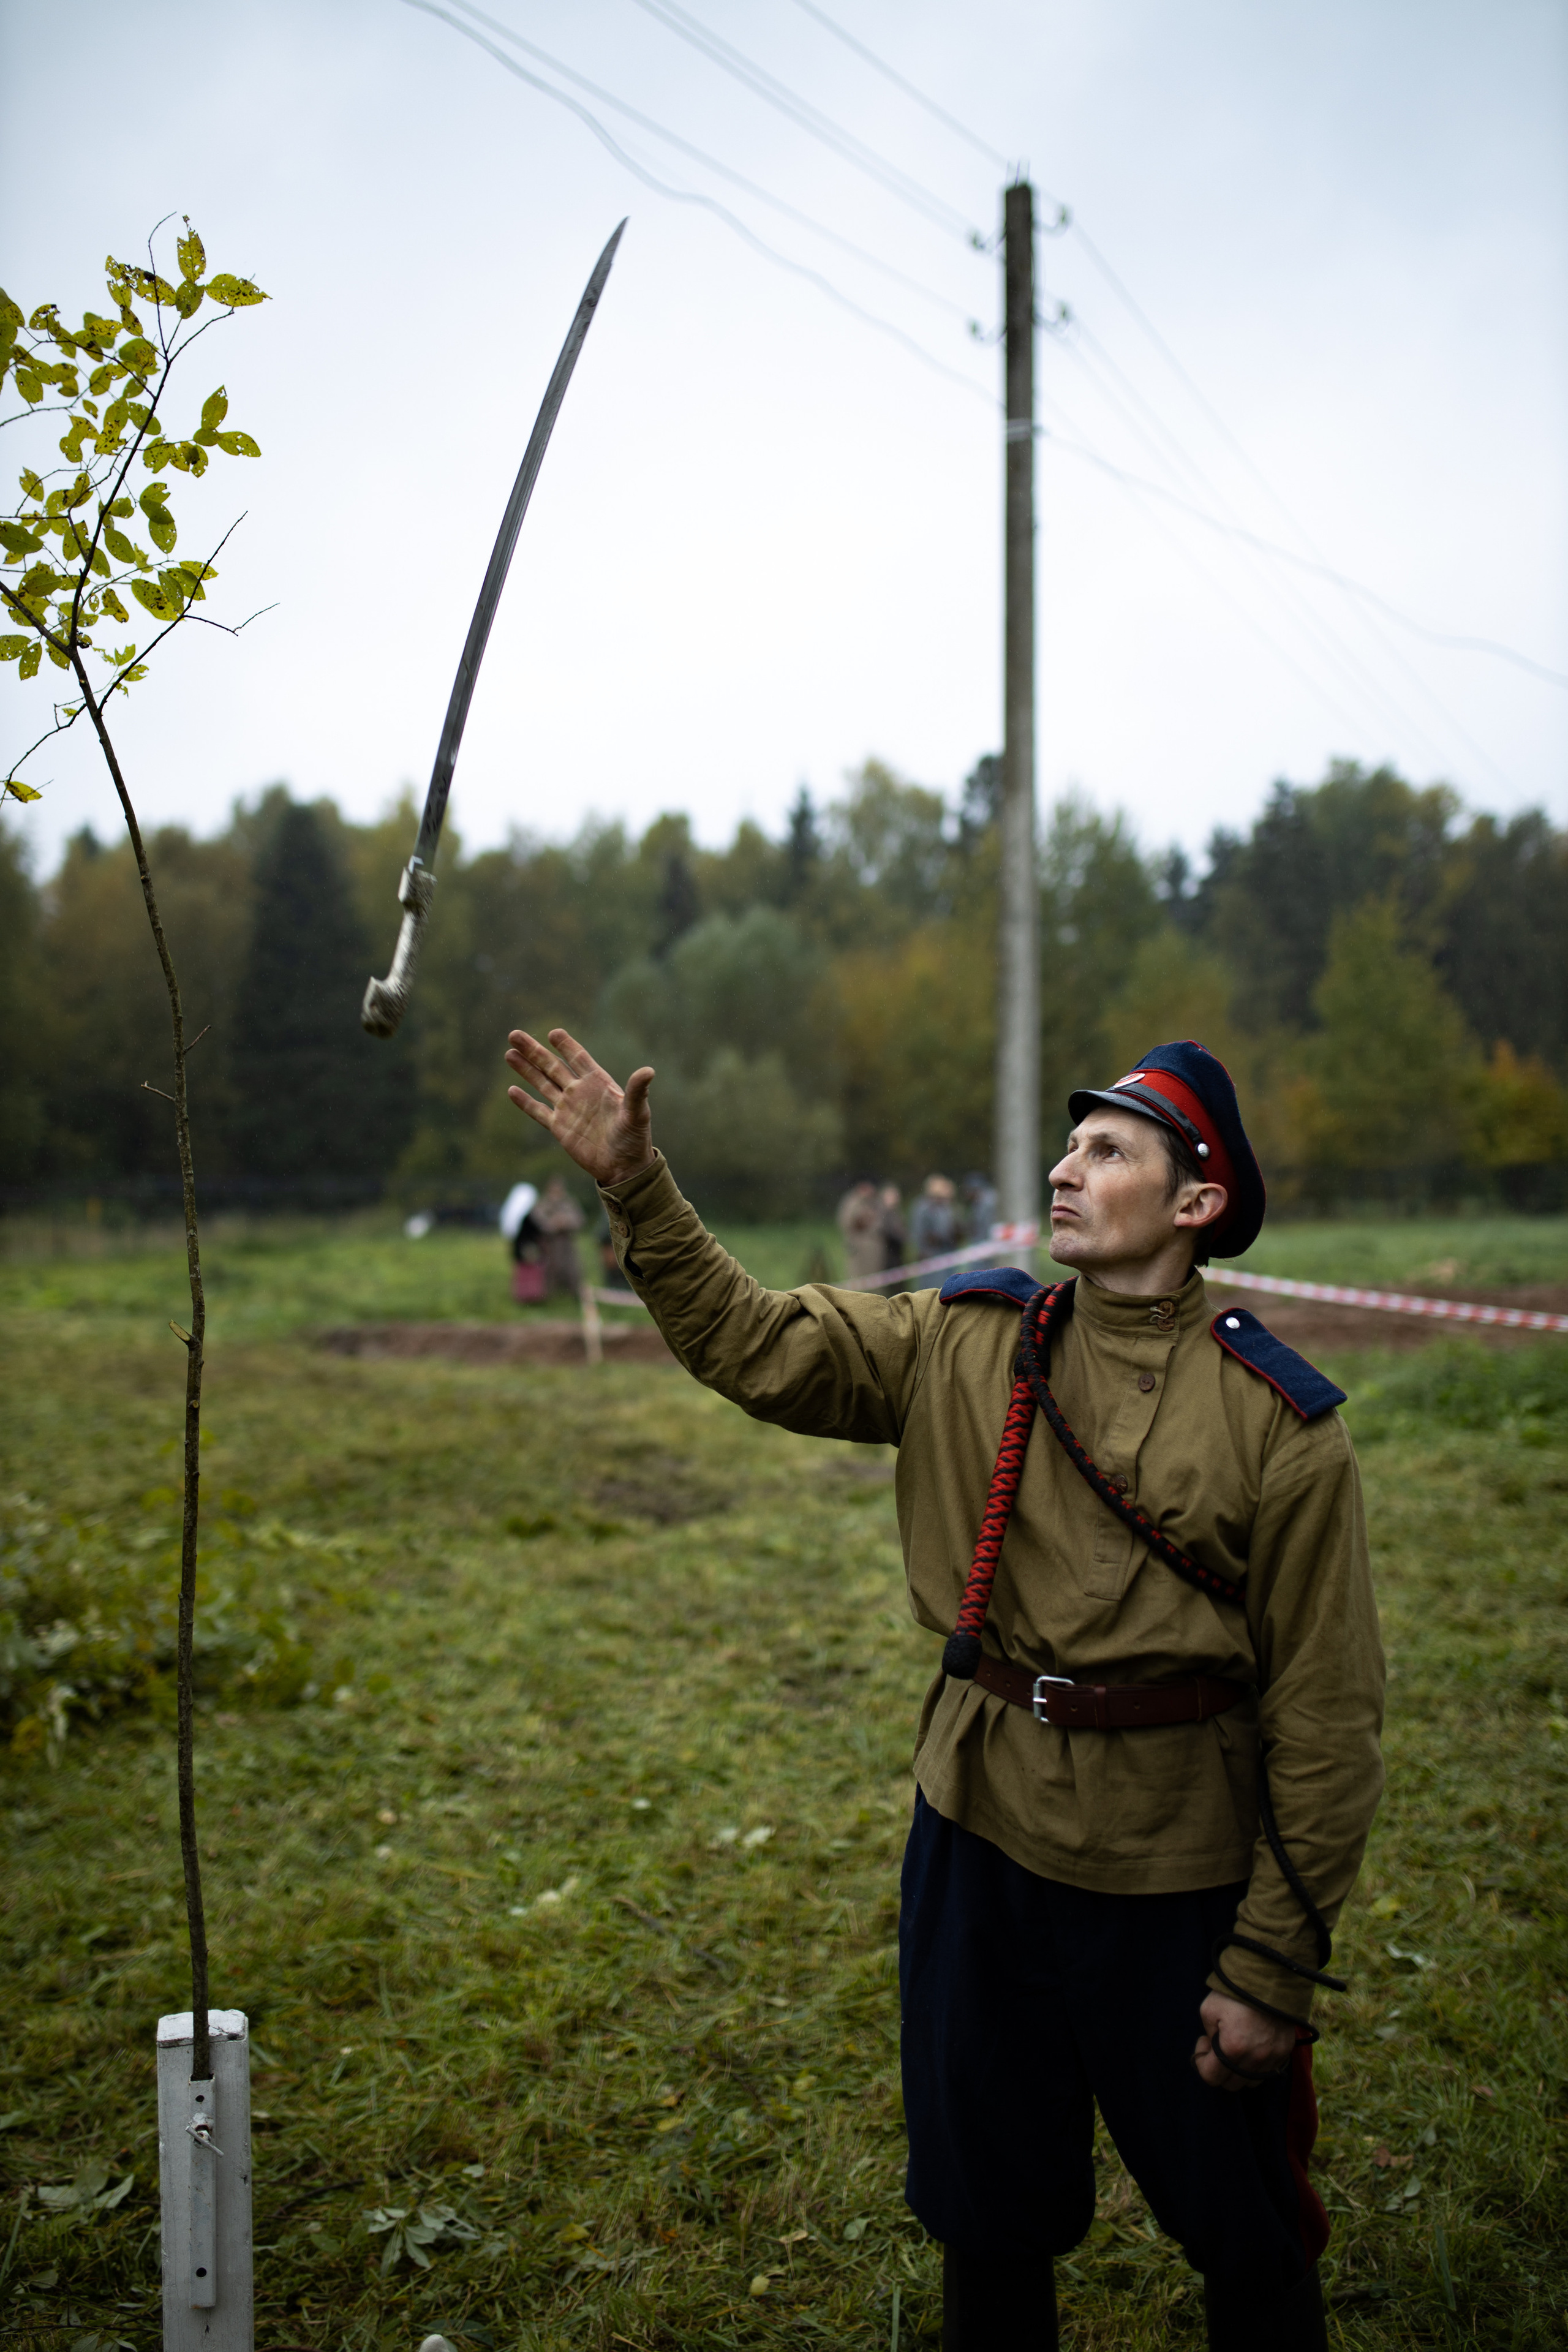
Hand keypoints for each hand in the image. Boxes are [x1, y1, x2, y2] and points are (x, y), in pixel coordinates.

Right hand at [504, 1028, 655, 1187]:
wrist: (624, 1166)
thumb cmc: (634, 1138)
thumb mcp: (637, 1113)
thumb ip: (637, 1091)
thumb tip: (649, 1070)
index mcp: (598, 1083)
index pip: (578, 1058)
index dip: (566, 1045)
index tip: (553, 1033)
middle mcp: (579, 1092)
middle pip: (552, 1066)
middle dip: (534, 1051)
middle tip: (514, 1034)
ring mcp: (567, 1108)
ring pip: (541, 1084)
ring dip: (526, 1069)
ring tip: (509, 1053)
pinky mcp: (559, 1127)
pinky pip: (539, 1111)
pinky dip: (525, 1102)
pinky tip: (511, 1090)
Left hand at [1192, 1991, 1296, 2092]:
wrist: (1269, 1977)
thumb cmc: (1235, 1992)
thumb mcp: (1209, 2009)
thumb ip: (1208, 2036)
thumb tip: (1214, 2049)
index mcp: (1232, 2048)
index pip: (1211, 2077)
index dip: (1202, 2062)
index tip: (1204, 2043)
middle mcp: (1254, 2059)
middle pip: (1231, 2084)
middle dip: (1220, 2068)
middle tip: (1218, 2044)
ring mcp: (1272, 2058)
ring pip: (1250, 2082)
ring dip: (1239, 2071)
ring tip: (1237, 2047)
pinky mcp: (1284, 2052)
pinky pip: (1268, 2072)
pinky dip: (1257, 2066)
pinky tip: (1252, 2045)